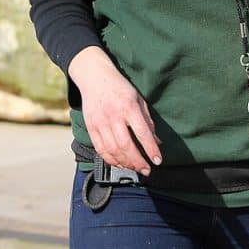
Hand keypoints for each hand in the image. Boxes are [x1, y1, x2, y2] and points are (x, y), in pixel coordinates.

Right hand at [69, 46, 161, 174]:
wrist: (94, 77)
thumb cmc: (120, 88)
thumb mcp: (139, 99)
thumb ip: (148, 121)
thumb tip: (157, 142)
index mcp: (129, 107)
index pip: (142, 133)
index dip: (151, 149)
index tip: (158, 160)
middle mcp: (114, 117)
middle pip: (126, 145)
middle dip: (138, 161)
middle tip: (147, 170)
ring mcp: (100, 123)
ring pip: (113, 150)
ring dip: (126, 163)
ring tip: (136, 168)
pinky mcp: (91, 128)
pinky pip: (101, 149)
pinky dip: (111, 160)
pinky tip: (120, 164)